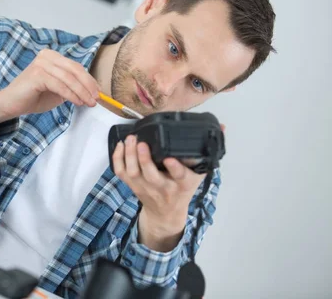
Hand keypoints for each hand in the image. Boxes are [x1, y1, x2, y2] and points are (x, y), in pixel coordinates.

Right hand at [0, 49, 99, 123]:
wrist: (11, 104)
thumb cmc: (33, 97)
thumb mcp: (58, 90)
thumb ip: (72, 86)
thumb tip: (93, 90)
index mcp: (52, 56)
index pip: (76, 66)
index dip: (89, 79)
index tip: (99, 92)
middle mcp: (47, 56)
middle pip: (75, 69)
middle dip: (88, 85)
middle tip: (96, 98)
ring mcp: (41, 64)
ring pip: (69, 78)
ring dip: (82, 92)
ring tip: (89, 103)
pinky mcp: (37, 74)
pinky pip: (60, 85)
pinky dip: (71, 95)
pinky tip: (77, 102)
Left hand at [111, 123, 224, 250]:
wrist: (166, 213)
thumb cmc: (182, 189)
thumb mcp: (199, 173)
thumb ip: (207, 151)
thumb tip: (221, 127)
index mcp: (182, 184)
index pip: (180, 177)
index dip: (175, 168)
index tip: (170, 158)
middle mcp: (163, 187)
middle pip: (151, 175)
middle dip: (144, 158)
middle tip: (141, 141)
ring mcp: (145, 188)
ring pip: (133, 173)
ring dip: (129, 155)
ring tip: (130, 138)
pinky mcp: (132, 186)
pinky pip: (121, 173)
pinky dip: (117, 159)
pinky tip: (120, 145)